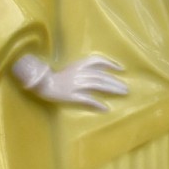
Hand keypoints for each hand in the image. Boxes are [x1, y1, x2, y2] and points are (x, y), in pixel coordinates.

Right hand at [12, 54, 127, 110]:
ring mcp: (75, 85)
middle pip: (101, 76)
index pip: (97, 61)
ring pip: (97, 85)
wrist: (42, 85)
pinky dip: (96, 103)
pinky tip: (105, 108)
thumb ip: (85, 69)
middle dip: (115, 81)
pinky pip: (86, 100)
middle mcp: (78, 73)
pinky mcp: (71, 96)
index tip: (121, 69)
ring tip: (122, 93)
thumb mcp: (72, 69)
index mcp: (78, 65)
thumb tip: (102, 72)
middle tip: (126, 88)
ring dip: (111, 89)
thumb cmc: (57, 78)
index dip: (110, 64)